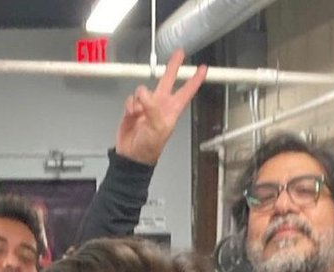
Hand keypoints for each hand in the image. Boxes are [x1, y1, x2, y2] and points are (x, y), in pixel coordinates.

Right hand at [115, 50, 207, 164]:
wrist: (132, 156)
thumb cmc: (149, 148)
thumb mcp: (157, 129)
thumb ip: (153, 109)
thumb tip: (145, 96)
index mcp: (171, 110)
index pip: (186, 91)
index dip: (195, 80)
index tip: (203, 69)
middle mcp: (160, 105)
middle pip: (169, 80)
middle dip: (173, 66)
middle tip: (179, 54)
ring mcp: (147, 106)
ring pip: (144, 89)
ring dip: (139, 98)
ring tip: (138, 113)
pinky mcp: (133, 108)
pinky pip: (131, 98)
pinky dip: (130, 105)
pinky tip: (132, 115)